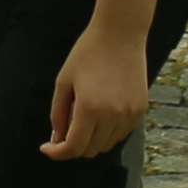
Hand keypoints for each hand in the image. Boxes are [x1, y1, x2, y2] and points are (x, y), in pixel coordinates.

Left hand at [43, 20, 156, 160]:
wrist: (120, 33)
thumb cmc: (88, 53)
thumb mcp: (64, 82)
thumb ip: (58, 114)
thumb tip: (58, 139)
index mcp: (90, 109)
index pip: (73, 148)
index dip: (57, 153)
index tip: (47, 148)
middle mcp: (112, 116)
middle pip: (90, 150)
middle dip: (73, 146)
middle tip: (63, 131)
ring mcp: (129, 114)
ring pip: (107, 145)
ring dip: (92, 140)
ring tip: (83, 118)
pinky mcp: (140, 109)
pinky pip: (121, 133)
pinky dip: (108, 132)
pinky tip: (100, 114)